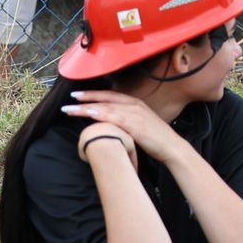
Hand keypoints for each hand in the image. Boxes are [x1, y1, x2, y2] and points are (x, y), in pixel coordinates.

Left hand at [64, 90, 187, 163]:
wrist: (172, 147)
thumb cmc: (157, 139)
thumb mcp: (141, 124)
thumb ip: (128, 120)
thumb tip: (113, 122)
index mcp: (136, 103)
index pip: (110, 95)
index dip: (93, 94)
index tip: (78, 95)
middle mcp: (135, 105)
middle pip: (106, 99)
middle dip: (86, 97)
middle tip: (70, 97)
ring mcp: (135, 114)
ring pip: (106, 107)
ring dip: (86, 107)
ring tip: (70, 109)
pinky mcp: (135, 124)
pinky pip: (113, 117)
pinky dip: (99, 114)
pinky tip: (88, 113)